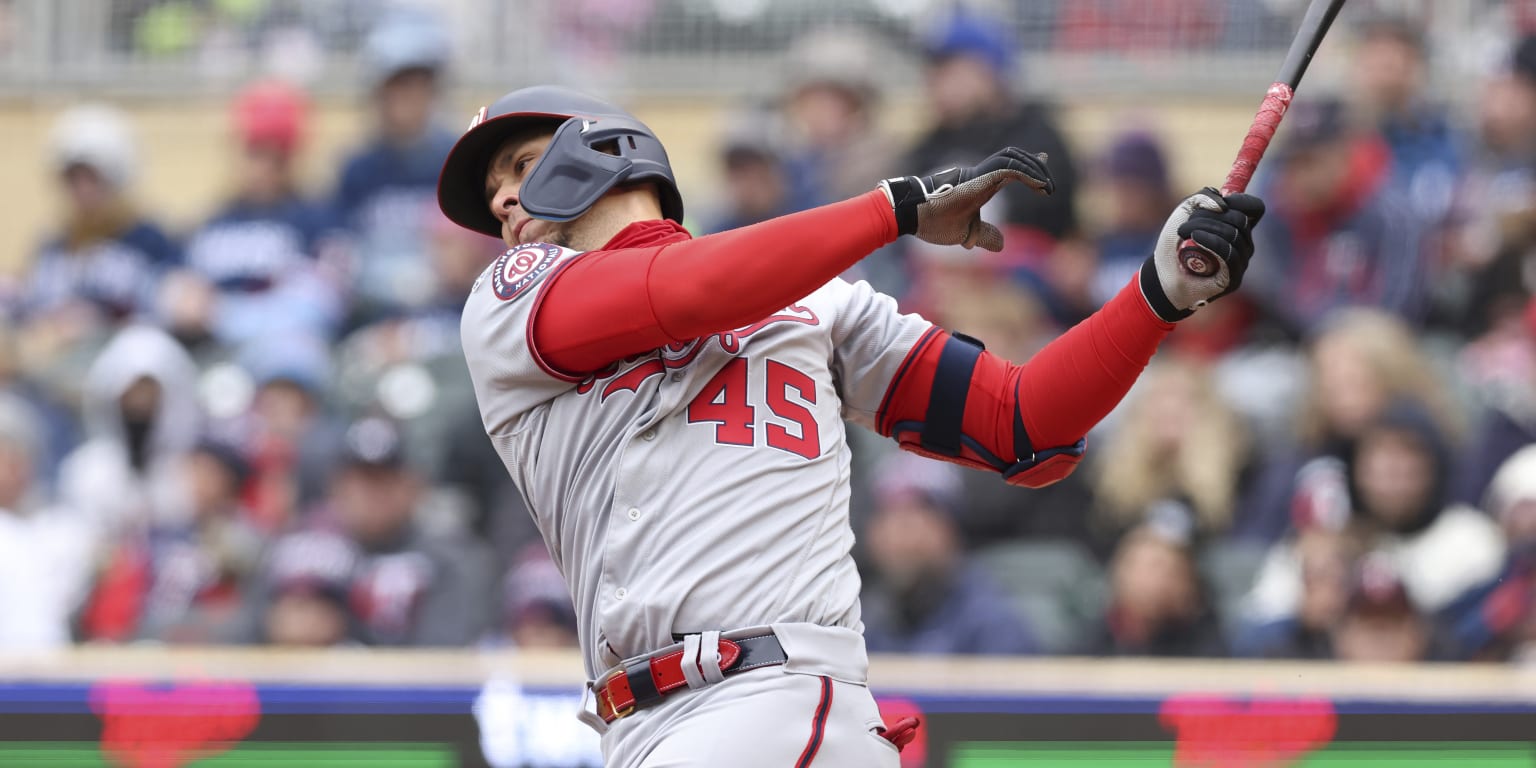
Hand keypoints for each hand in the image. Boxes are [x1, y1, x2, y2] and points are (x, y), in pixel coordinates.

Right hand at [878, 148, 1052, 251]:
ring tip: (1047, 188)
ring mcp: (978, 174)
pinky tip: (1040, 186)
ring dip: (1034, 169)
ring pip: (1013, 158)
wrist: (910, 215)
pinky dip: (1026, 174)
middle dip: (1036, 167)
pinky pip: (1008, 169)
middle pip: (1014, 158)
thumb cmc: (932, 222)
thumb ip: (984, 235)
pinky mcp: (977, 178)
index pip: (1009, 167)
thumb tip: (1001, 245)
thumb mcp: (966, 233)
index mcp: (980, 184)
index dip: (1029, 165)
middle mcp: (981, 174)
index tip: (1043, 161)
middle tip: (1050, 186)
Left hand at [1139, 188, 1265, 321]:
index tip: (1218, 204)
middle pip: (1240, 219)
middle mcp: (1243, 244)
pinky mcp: (1234, 278)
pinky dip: (1211, 241)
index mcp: (1237, 226)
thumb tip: (1222, 205)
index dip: (1240, 201)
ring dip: (1204, 227)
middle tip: (1185, 224)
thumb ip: (1203, 197)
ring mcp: (1241, 261)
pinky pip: (1229, 254)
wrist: (1162, 274)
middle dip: (1208, 215)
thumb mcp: (1185, 211)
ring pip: (1233, 234)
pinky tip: (1195, 238)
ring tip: (1182, 233)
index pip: (1256, 208)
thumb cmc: (1174, 243)